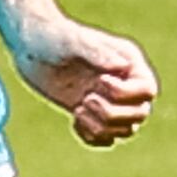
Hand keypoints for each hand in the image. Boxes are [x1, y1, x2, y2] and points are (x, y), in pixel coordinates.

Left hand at [21, 21, 157, 147]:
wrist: (30, 45)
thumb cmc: (52, 36)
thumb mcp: (73, 42)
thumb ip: (97, 52)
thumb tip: (122, 66)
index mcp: (128, 62)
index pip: (147, 90)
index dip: (126, 94)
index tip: (99, 82)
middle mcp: (124, 82)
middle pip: (140, 114)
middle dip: (112, 114)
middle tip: (85, 100)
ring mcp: (109, 100)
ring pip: (126, 130)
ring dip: (101, 127)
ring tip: (78, 109)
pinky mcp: (93, 114)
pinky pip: (107, 139)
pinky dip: (93, 137)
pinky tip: (74, 121)